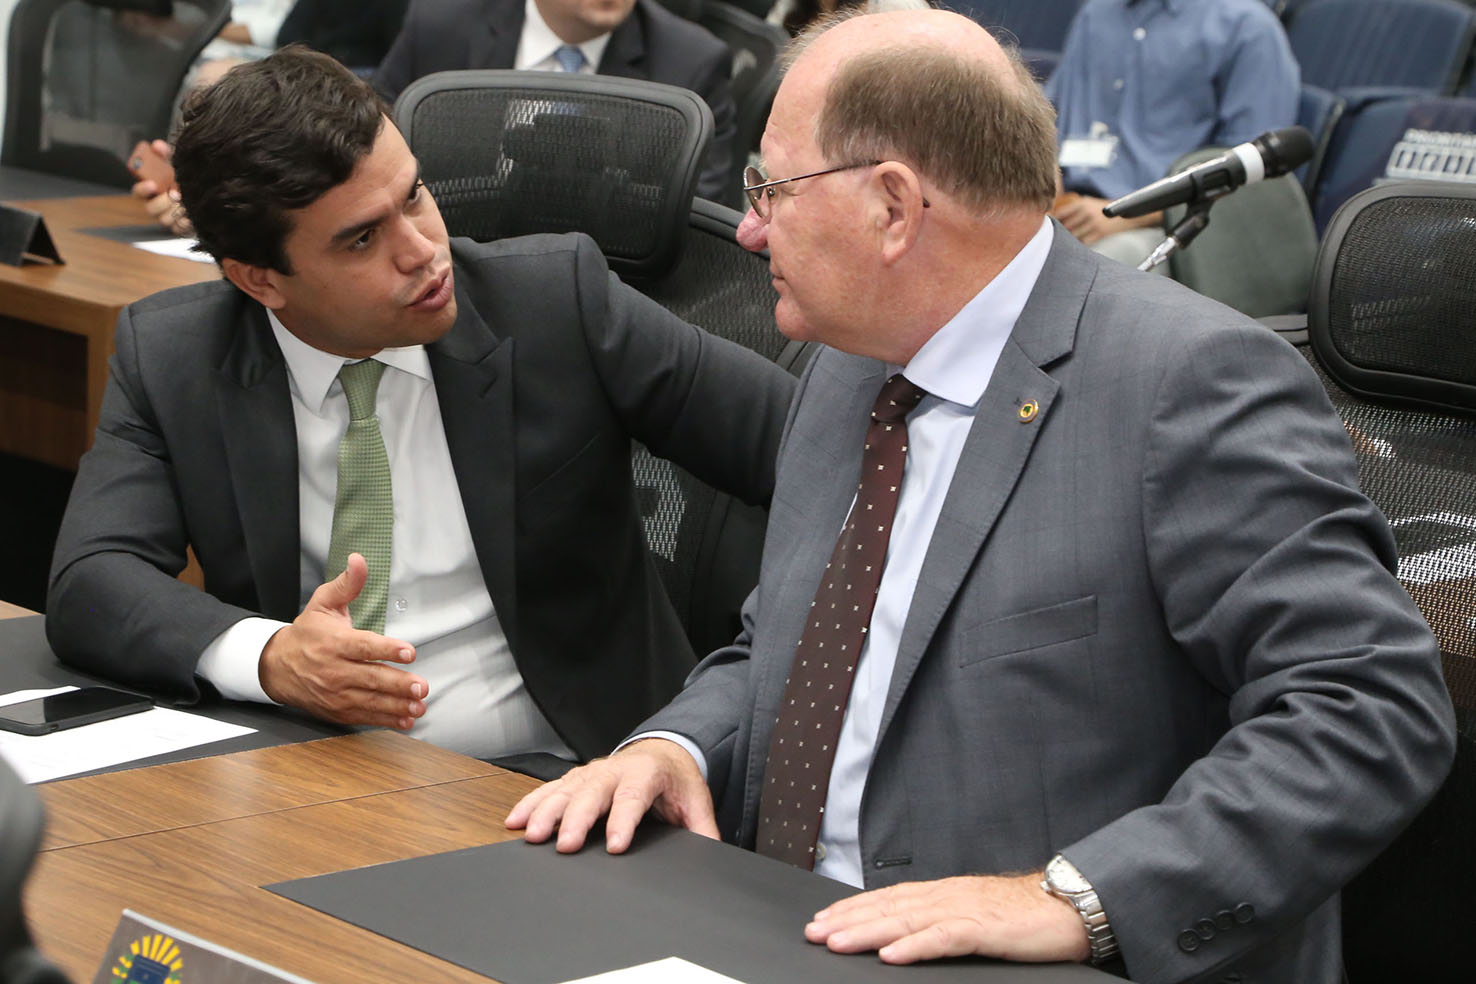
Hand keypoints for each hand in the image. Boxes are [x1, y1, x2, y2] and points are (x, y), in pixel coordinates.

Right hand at [130, 141, 191, 235]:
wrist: (203, 192)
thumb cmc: (182, 178)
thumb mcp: (174, 164)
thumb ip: (165, 155)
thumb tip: (157, 145)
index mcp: (150, 190)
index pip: (137, 192)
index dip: (142, 189)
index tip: (152, 184)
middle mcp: (154, 205)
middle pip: (150, 209)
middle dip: (163, 202)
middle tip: (176, 194)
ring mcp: (165, 217)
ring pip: (164, 220)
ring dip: (176, 211)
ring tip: (186, 203)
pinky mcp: (177, 227)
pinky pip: (178, 229)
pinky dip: (185, 222)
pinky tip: (191, 215)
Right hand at [258, 553, 427, 729]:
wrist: (276, 666)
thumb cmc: (306, 634)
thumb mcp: (323, 603)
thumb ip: (346, 584)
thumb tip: (359, 561)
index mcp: (334, 642)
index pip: (364, 646)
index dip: (387, 649)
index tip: (409, 652)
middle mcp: (335, 670)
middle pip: (371, 678)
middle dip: (398, 684)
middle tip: (421, 686)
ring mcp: (336, 693)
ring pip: (370, 701)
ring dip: (397, 706)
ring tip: (418, 706)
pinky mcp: (337, 710)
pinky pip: (364, 716)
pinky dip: (386, 720)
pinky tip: (405, 720)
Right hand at [505, 738, 717, 853]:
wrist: (663, 750)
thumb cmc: (676, 780)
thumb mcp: (696, 801)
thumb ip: (703, 830)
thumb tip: (713, 856)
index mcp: (647, 774)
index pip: (634, 797)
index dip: (623, 820)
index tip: (614, 845)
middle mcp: (615, 770)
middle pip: (593, 793)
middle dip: (576, 818)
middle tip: (565, 845)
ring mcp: (591, 773)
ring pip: (565, 789)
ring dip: (546, 812)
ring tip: (532, 835)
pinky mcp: (576, 779)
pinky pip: (550, 789)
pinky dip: (531, 804)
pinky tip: (516, 821)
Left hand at [804, 873, 1089, 964]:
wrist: (1070, 905)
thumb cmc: (1024, 915)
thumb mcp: (974, 915)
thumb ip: (942, 920)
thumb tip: (906, 934)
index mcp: (943, 893)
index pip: (888, 898)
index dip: (852, 908)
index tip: (823, 918)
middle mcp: (947, 896)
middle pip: (887, 908)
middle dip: (847, 920)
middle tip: (814, 931)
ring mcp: (964, 910)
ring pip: (906, 920)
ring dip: (868, 932)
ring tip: (837, 942)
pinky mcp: (985, 928)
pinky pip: (943, 938)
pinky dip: (914, 945)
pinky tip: (891, 955)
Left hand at [1052, 194, 1159, 245]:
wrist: (1124, 214)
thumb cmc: (1100, 209)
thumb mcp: (1087, 202)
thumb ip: (1071, 209)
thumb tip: (1052, 218)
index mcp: (1082, 203)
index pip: (1060, 214)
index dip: (1051, 222)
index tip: (1045, 227)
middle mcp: (1087, 212)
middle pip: (1065, 226)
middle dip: (1058, 233)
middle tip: (1050, 239)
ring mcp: (1094, 224)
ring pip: (1073, 236)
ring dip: (1067, 240)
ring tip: (1062, 243)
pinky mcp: (1100, 234)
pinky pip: (1083, 242)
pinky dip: (1078, 245)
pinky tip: (1075, 246)